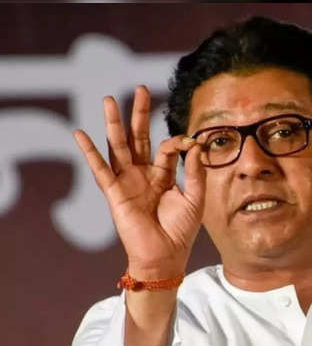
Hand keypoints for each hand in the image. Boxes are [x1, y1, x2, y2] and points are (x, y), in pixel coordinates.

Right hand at [73, 86, 205, 280]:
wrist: (166, 256)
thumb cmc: (181, 230)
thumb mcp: (195, 197)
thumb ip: (197, 171)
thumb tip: (197, 144)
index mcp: (162, 175)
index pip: (167, 149)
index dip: (178, 142)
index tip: (190, 142)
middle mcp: (143, 175)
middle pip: (139, 138)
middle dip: (139, 114)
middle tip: (141, 88)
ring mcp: (127, 182)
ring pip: (119, 147)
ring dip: (114, 124)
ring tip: (109, 100)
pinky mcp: (115, 193)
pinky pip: (101, 170)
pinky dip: (90, 152)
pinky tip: (80, 134)